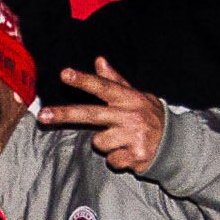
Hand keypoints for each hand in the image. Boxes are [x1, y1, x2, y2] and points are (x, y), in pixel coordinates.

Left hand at [37, 58, 165, 172]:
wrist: (177, 144)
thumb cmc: (150, 117)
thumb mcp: (137, 96)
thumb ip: (115, 81)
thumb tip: (99, 60)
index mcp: (128, 98)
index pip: (103, 87)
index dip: (83, 80)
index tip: (64, 74)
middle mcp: (130, 115)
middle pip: (91, 115)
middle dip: (65, 115)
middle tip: (42, 116)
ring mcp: (134, 135)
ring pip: (99, 142)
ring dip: (107, 144)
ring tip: (124, 140)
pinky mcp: (136, 155)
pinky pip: (112, 159)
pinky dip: (118, 158)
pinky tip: (131, 152)